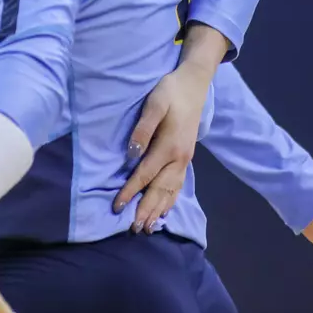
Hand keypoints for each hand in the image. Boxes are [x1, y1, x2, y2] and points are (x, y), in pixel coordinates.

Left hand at [114, 65, 210, 231]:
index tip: (117, 207)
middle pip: (159, 190)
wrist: (194, 84)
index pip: (145, 175)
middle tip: (134, 229)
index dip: (130, 192)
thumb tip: (131, 155)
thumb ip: (143, 130)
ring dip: (158, 210)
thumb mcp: (154, 104)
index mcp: (169, 146)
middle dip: (146, 210)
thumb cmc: (170, 91)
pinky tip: (165, 211)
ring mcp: (185, 159)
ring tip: (148, 227)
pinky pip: (179, 184)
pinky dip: (171, 200)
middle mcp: (179, 158)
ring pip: (171, 191)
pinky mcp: (187, 156)